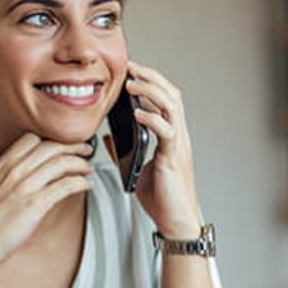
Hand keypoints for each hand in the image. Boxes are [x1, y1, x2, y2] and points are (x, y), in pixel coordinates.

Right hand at [0, 132, 93, 270]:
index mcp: (2, 164)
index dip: (51, 141)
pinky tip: (85, 185)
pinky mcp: (36, 204)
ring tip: (87, 169)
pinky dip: (80, 183)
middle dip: (73, 147)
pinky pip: (65, 185)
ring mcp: (25, 186)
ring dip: (80, 164)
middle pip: (50, 147)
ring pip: (61, 163)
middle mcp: (13, 171)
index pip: (31, 139)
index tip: (62, 146)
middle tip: (84, 151)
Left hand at [125, 60, 201, 237]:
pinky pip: (166, 132)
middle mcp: (178, 136)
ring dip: (151, 92)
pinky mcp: (173, 158)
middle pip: (172, 95)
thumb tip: (108, 137)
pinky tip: (138, 114)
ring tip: (132, 84)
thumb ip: (125, 150)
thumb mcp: (137, 168)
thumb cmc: (161, 197)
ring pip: (172, 108)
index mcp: (170, 136)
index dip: (151, 82)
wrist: (175, 220)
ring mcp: (178, 146)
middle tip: (131, 67)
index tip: (132, 71)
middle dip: (152, 78)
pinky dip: (152, 120)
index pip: (166, 99)